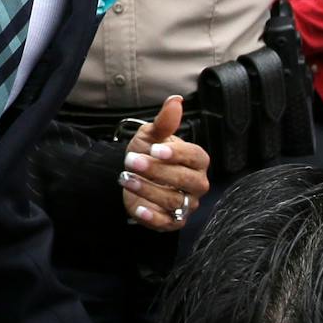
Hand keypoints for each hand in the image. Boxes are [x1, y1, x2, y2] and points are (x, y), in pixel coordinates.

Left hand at [119, 95, 209, 232]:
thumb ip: (165, 121)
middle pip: (185, 180)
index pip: (194, 157)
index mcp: (197, 160)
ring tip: (125, 178)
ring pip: (173, 201)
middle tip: (131, 161)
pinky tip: (137, 206)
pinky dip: (152, 216)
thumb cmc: (149, 152)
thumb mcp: (152, 135)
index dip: (176, 154)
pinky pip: (167, 222)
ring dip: (147, 189)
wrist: (134, 174)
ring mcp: (187, 204)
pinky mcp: (174, 221)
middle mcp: (197, 183)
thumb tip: (175, 100)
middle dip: (157, 171)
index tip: (154, 149)